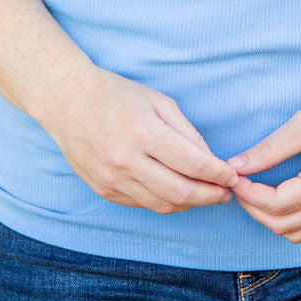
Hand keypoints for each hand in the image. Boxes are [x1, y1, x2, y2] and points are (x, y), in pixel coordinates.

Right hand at [43, 66, 240, 214]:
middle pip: (180, 192)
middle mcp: (127, 160)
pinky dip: (164, 202)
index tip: (233, 176)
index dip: (219, 174)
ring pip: (162, 205)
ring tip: (205, 194)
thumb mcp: (159, 102)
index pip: (194, 164)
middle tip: (226, 193)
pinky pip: (142, 204)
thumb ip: (187, 133)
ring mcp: (112, 179)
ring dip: (190, 203)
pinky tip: (177, 193)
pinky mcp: (103, 189)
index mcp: (144, 132)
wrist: (67, 101)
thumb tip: (211, 162)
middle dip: (210, 196)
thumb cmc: (117, 95)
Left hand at [225, 79, 300, 244]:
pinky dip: (290, 220)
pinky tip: (278, 198)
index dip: (248, 193)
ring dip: (270, 218)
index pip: (276, 204)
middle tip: (238, 184)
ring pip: (298, 232)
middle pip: (283, 225)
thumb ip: (269, 149)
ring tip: (254, 191)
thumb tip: (237, 166)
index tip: (232, 175)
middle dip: (254, 208)